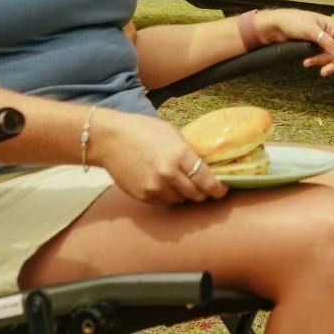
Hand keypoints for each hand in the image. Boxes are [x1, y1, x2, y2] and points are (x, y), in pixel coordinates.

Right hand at [93, 109, 227, 204]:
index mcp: (180, 155)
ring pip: (180, 200)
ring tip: (180, 183)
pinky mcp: (143, 195)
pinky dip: (168, 197)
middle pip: (196, 194)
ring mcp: (155, 187)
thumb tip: (205, 167)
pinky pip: (163, 203)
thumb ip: (188, 152)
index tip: (222, 191)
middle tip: (204, 189)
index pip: (207, 180)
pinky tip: (164, 186)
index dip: (217, 189)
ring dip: (184, 195)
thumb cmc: (144, 131)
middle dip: (202, 193)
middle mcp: (169, 174)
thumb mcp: (173, 134)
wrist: (111, 139)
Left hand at [259, 8, 333, 75]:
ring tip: (307, 63)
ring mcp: (321, 41)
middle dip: (331, 63)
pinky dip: (314, 61)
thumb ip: (327, 42)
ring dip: (320, 62)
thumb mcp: (312, 31)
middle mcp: (329, 33)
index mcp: (332, 25)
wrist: (276, 25)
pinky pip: (319, 57)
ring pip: (328, 56)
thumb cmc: (294, 22)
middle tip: (323, 73)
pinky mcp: (313, 46)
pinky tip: (306, 63)